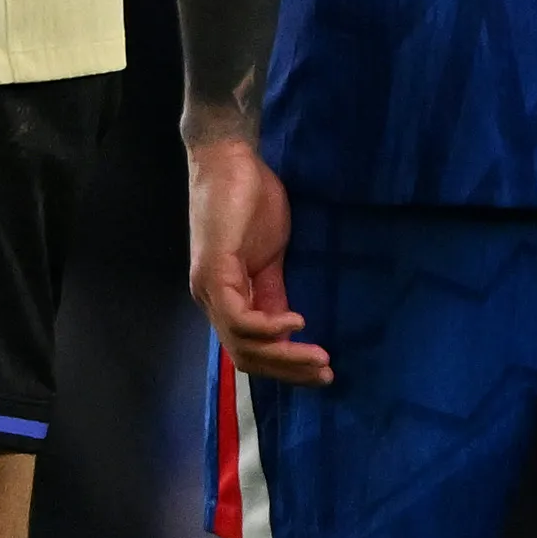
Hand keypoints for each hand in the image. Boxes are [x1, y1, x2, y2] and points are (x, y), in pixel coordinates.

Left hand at [189, 124, 329, 383]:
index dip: (285, 366)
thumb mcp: (269, 257)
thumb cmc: (250, 202)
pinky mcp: (213, 270)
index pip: (250, 349)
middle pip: (246, 356)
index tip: (322, 372)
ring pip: (242, 344)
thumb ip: (274, 292)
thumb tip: (289, 329)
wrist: (231, 160)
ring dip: (284, 357)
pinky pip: (239, 317)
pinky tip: (297, 323)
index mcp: (227, 297)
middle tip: (326, 376)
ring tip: (319, 358)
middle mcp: (213, 299)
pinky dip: (269, 328)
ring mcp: (210, 287)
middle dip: (288, 372)